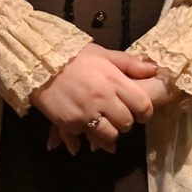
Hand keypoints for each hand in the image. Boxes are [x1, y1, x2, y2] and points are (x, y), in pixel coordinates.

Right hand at [34, 44, 166, 152]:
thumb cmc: (73, 56)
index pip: (143, 106)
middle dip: (124, 121)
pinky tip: (81, 126)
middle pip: (127, 124)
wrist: (37, 62)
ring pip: (109, 135)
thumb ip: (129, 63)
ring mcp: (86, 113)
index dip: (144, 112)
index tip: (138, 112)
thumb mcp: (102, 54)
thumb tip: (154, 70)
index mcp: (114, 81)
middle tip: (115, 114)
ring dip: (107, 131)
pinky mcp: (69, 123)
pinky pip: (84, 137)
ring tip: (99, 121)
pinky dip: (84, 135)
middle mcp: (103, 99)